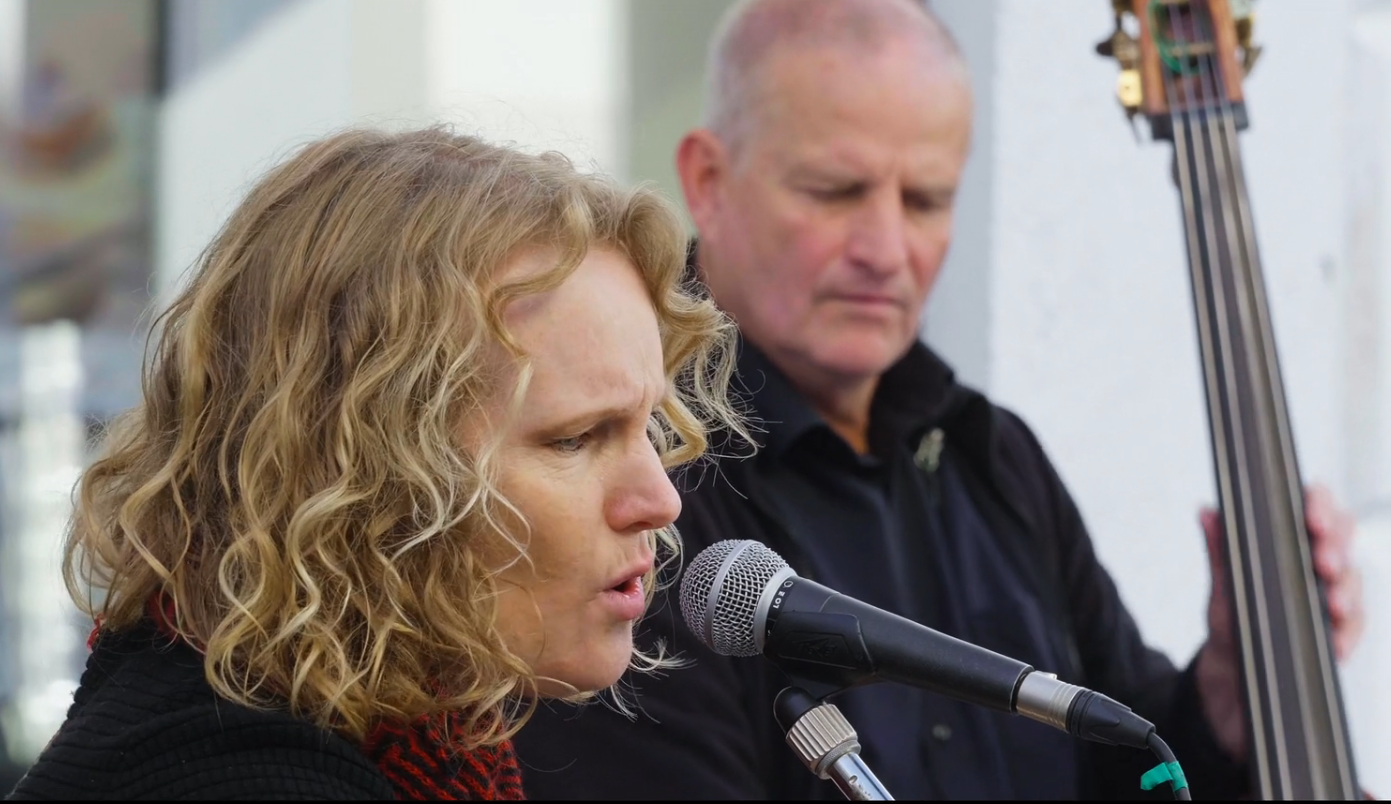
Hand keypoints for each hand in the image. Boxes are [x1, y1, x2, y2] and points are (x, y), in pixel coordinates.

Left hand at [1193, 483, 1363, 760]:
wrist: (1230, 682)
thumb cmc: (1231, 627)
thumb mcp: (1222, 590)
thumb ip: (1221, 551)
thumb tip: (1208, 513)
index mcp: (1287, 546)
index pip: (1314, 510)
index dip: (1320, 507)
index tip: (1312, 520)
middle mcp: (1314, 569)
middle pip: (1343, 542)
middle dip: (1338, 549)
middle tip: (1323, 564)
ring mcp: (1330, 601)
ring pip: (1353, 585)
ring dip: (1347, 593)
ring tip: (1334, 604)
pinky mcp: (1338, 634)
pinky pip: (1354, 629)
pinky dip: (1347, 635)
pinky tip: (1336, 643)